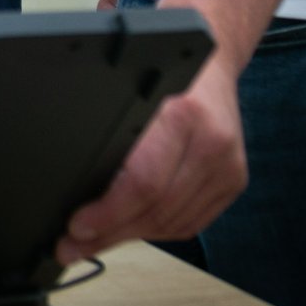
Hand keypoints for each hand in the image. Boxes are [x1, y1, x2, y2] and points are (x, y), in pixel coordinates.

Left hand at [54, 52, 247, 265]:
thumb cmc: (166, 75)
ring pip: (173, 222)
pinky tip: (129, 228)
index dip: (108, 212)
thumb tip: (72, 184)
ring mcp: (228, 166)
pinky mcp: (234, 182)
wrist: (214, 60)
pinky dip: (156, 230)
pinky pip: (190, 222)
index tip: (75, 226)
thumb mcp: (130, 89)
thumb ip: (110, 132)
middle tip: (72, 245)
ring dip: (129, 236)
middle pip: (157, 209)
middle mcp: (213, 143)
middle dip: (108, 233)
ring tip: (93, 241)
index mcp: (184, 115)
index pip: (144, 181)